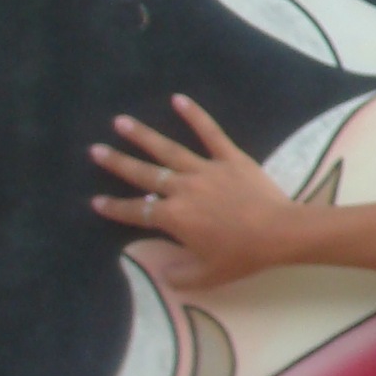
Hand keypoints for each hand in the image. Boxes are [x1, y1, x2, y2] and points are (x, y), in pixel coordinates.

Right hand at [89, 96, 298, 287]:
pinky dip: (195, 115)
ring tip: (121, 122)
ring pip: (168, 150)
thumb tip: (164, 273)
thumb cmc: (243, 256)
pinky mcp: (230, 158)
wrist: (279, 232)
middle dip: (117, 163)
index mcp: (173, 217)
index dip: (115, 208)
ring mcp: (206, 170)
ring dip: (143, 135)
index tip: (96, 201)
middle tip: (95, 150)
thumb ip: (179, 275)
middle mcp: (182, 189)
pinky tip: (179, 99)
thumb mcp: (207, 276)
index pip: (135, 211)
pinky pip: (211, 133)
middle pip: (143, 173)